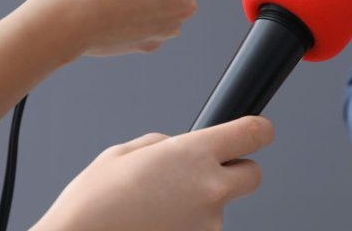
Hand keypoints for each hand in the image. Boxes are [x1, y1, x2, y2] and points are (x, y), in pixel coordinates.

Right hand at [33, 116, 272, 230]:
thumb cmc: (93, 203)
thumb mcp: (125, 153)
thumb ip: (164, 144)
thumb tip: (179, 147)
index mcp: (194, 154)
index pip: (254, 133)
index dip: (259, 130)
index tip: (258, 131)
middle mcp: (210, 188)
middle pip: (253, 174)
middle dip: (234, 171)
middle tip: (203, 175)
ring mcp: (208, 223)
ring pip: (222, 206)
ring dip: (201, 204)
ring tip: (158, 206)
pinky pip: (203, 227)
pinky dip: (186, 224)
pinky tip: (157, 222)